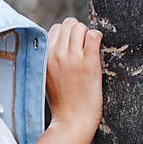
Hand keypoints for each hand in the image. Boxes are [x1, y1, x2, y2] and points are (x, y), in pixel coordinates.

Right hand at [46, 17, 102, 131]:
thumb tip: (59, 45)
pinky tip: (97, 48)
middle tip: (84, 45)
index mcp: (45, 56)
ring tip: (90, 47)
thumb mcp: (46, 76)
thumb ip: (50, 59)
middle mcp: (57, 54)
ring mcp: (73, 58)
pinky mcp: (89, 63)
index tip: (73, 44)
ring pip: (80, 27)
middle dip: (78, 31)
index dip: (66, 34)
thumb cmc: (62, 100)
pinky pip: (94, 36)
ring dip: (87, 33)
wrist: (72, 119)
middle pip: (68, 24)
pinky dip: (97, 36)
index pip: (55, 29)